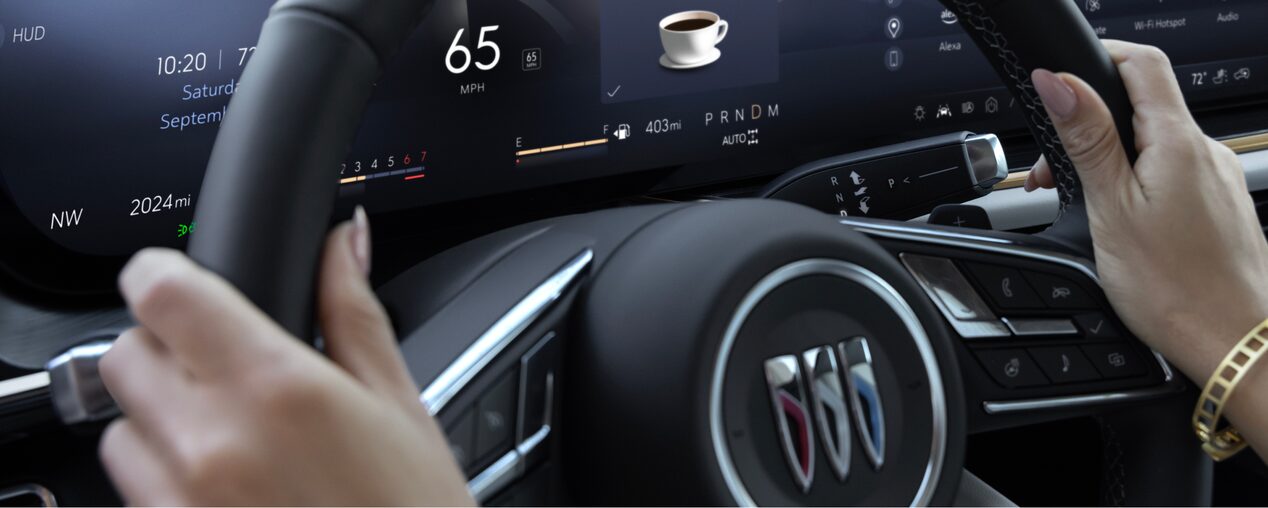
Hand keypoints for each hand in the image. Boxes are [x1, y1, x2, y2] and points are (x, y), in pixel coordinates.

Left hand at [98, 208, 472, 505]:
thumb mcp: (400, 405)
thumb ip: (353, 310)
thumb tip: (347, 240)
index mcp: (278, 388)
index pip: (161, 291)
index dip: (164, 272)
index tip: (180, 278)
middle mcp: (214, 444)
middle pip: (125, 354)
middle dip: (166, 350)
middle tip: (225, 369)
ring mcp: (183, 504)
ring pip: (120, 430)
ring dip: (160, 422)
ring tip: (233, 443)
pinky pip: (134, 496)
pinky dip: (167, 483)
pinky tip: (231, 491)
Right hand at [1025, 41, 1267, 449]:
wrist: (1233, 343)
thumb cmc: (1175, 288)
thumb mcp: (1111, 207)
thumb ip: (1087, 138)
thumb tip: (1060, 81)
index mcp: (1177, 142)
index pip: (1140, 62)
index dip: (1097, 57)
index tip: (1059, 81)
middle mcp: (1206, 152)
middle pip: (1142, 107)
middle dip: (1089, 125)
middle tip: (1052, 173)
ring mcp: (1217, 179)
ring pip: (1154, 145)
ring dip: (1110, 160)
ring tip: (1083, 205)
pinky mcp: (1219, 207)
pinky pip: (1173, 175)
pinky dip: (1138, 185)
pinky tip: (1121, 222)